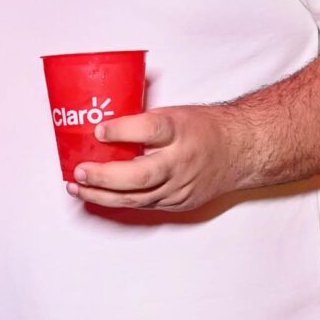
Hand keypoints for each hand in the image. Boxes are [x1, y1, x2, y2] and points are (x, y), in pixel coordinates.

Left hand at [70, 105, 249, 213]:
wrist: (242, 151)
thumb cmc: (205, 128)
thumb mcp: (176, 114)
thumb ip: (144, 123)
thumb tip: (104, 126)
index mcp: (180, 131)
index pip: (149, 130)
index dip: (121, 131)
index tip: (98, 130)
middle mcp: (180, 162)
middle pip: (138, 176)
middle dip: (103, 176)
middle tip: (79, 172)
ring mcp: (180, 187)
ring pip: (136, 198)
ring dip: (102, 195)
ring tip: (77, 188)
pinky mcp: (178, 203)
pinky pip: (144, 204)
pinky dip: (119, 200)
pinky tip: (99, 196)